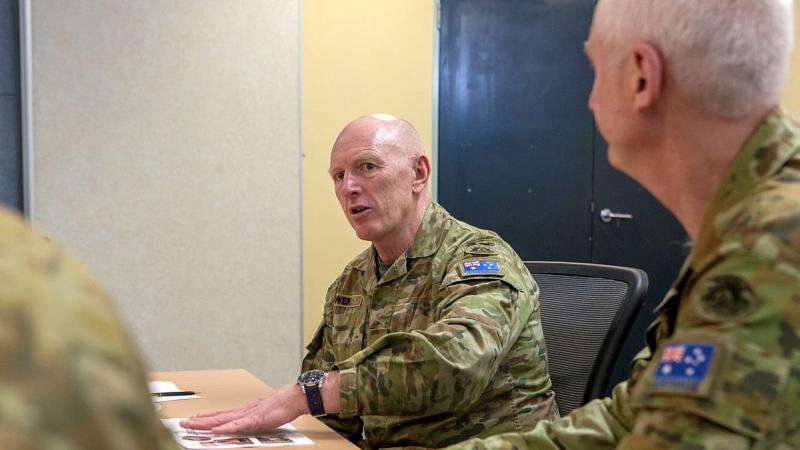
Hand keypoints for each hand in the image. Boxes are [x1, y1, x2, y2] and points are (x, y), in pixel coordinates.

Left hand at [179, 383, 305, 434]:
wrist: (293, 398)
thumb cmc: (281, 406)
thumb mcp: (262, 414)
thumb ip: (251, 419)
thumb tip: (243, 423)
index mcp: (243, 411)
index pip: (220, 415)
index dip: (205, 417)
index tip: (192, 419)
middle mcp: (242, 412)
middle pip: (216, 417)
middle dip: (199, 421)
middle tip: (184, 423)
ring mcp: (247, 415)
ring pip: (222, 420)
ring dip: (206, 423)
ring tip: (193, 424)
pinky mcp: (255, 420)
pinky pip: (238, 425)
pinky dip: (226, 428)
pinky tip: (216, 430)